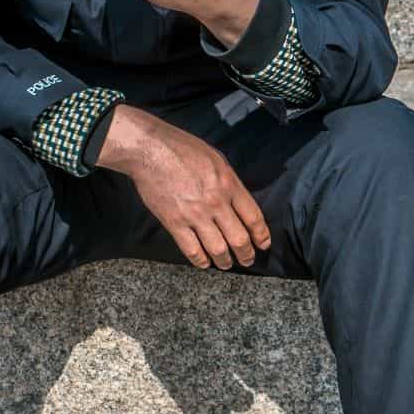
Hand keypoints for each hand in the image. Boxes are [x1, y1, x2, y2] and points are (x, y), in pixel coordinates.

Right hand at [96, 105, 271, 269]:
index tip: (263, 244)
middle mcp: (216, 202)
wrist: (150, 149)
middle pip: (239, 238)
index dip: (261, 235)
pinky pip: (192, 249)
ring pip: (218, 248)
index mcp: (229, 185)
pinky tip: (203, 262)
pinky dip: (200, 260)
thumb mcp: (216, 159)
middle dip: (246, 254)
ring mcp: (195, 214)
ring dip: (225, 261)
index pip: (253, 217)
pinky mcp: (174, 222)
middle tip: (247, 260)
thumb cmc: (182, 148)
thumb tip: (238, 200)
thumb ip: (229, 181)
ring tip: (226, 264)